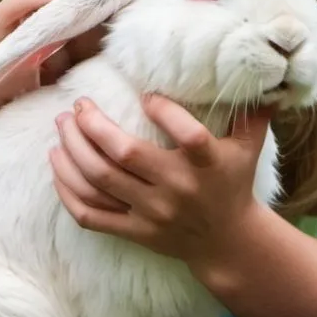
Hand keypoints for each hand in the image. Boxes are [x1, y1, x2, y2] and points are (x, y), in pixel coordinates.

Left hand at [50, 93, 271, 271]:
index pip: (187, 136)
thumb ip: (251, 110)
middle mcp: (176, 188)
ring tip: (62, 124)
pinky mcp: (134, 231)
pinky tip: (57, 164)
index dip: (164, 112)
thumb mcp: (249, 147)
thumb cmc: (234, 183)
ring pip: (100, 180)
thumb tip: (259, 72)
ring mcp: (151, 213)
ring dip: (73, 150)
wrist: (227, 244)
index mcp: (207, 164)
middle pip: (124, 155)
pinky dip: (67, 190)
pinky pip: (90, 214)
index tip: (146, 94)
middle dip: (93, 125)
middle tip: (78, 104)